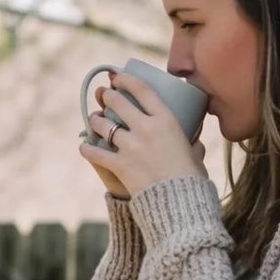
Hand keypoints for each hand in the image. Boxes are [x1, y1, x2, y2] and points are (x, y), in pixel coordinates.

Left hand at [79, 71, 201, 196]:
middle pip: (118, 103)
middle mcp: (147, 128)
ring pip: (104, 125)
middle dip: (107, 96)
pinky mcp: (120, 164)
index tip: (118, 77)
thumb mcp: (195, 153)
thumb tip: (194, 141)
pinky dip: (87, 148)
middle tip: (102, 94)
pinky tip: (84, 146)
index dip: (127, 80)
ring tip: (93, 118)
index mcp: (167, 120)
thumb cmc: (191, 178)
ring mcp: (131, 146)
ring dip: (95, 120)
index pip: (143, 90)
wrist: (180, 203)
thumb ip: (192, 143)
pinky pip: (95, 152)